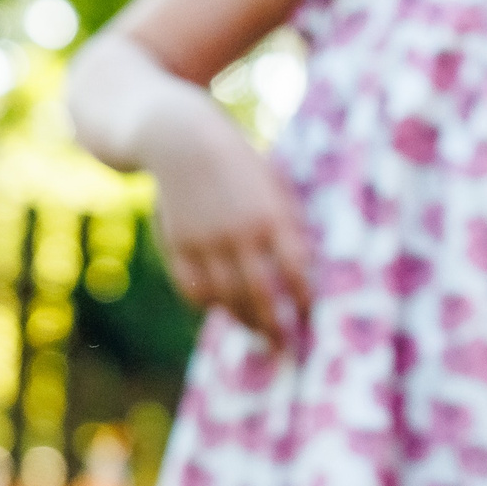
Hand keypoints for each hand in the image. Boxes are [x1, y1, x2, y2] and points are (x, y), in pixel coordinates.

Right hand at [142, 86, 313, 347]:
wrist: (179, 137)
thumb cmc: (237, 160)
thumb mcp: (272, 182)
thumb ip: (287, 222)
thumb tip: (302, 268)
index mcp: (270, 215)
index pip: (295, 271)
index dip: (303, 299)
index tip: (309, 316)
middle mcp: (238, 233)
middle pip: (260, 295)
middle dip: (274, 326)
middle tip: (285, 348)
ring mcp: (204, 241)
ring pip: (225, 298)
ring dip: (243, 320)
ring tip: (257, 333)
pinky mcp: (177, 244)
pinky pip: (193, 289)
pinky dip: (208, 304)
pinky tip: (221, 309)